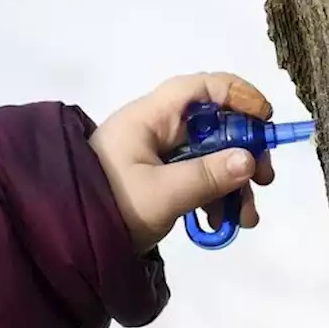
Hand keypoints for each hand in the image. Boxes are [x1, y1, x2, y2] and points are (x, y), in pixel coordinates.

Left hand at [89, 72, 276, 251]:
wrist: (63, 240)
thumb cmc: (109, 205)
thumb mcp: (161, 194)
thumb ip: (207, 177)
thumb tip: (250, 160)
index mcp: (153, 117)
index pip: (203, 87)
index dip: (239, 96)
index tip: (265, 121)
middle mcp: (160, 129)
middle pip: (216, 125)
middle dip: (245, 152)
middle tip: (265, 179)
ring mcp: (162, 155)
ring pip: (213, 156)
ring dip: (235, 184)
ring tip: (245, 219)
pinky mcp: (163, 179)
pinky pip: (200, 179)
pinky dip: (217, 198)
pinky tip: (224, 224)